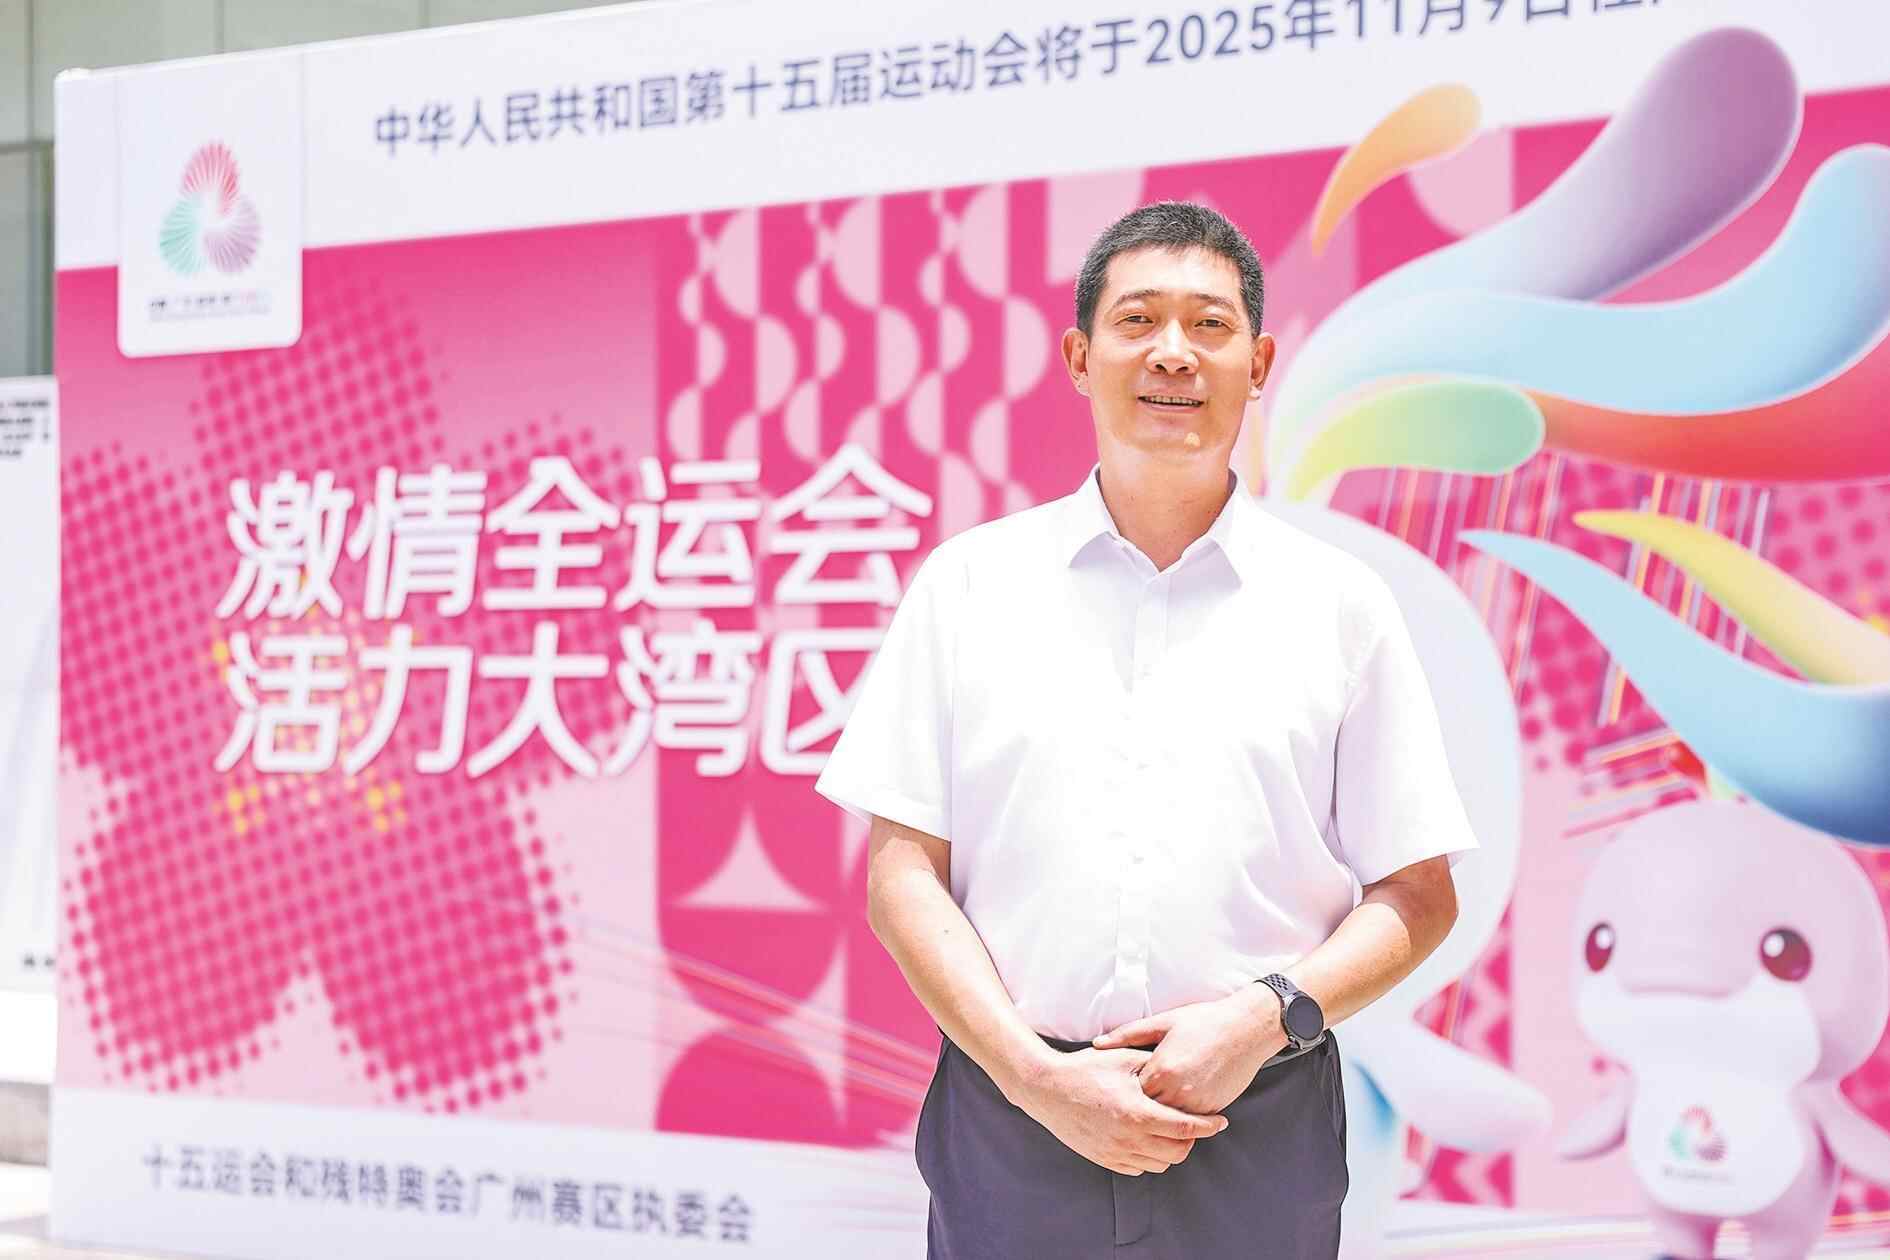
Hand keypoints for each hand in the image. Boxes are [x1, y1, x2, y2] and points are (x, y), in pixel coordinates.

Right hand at [1014, 1047, 1228, 1175]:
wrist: (1046, 1089)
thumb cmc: (1085, 1068)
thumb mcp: (1123, 1059)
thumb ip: (1155, 1066)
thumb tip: (1182, 1071)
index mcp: (1138, 1114)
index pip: (1186, 1128)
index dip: (1209, 1126)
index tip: (1221, 1121)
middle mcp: (1129, 1139)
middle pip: (1178, 1152)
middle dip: (1191, 1139)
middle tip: (1193, 1122)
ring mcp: (1116, 1152)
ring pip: (1160, 1164)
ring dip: (1172, 1149)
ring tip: (1170, 1129)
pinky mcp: (1104, 1159)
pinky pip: (1139, 1168)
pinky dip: (1151, 1157)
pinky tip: (1148, 1137)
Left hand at [1091, 992, 1285, 1114]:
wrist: (1247, 1029)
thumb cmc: (1204, 1021)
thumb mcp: (1163, 1022)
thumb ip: (1127, 1035)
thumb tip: (1097, 1044)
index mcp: (1161, 1069)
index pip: (1131, 1092)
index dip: (1122, 1092)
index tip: (1114, 1089)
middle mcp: (1177, 1091)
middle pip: (1147, 1112)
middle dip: (1138, 1110)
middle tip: (1125, 1108)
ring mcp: (1196, 1103)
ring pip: (1168, 1123)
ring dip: (1159, 1118)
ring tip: (1149, 1111)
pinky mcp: (1212, 1109)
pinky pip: (1189, 1123)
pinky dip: (1180, 1119)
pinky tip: (1173, 1109)